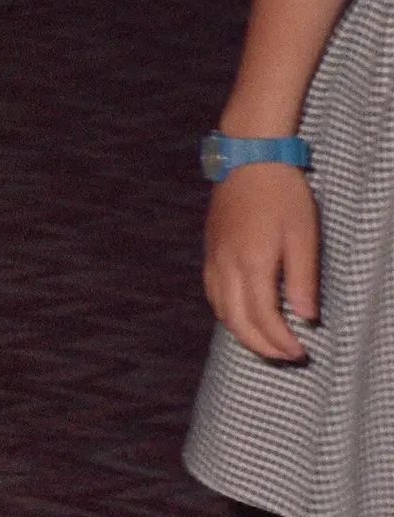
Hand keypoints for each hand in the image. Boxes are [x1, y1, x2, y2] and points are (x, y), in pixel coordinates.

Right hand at [207, 162, 321, 361]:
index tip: (301, 352)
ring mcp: (214, 258)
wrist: (248, 160)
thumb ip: (303, 279)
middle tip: (287, 356)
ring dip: (242, 333)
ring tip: (267, 342)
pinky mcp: (210, 251)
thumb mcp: (304, 236)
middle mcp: (226, 266)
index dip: (281, 341)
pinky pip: (213, 294)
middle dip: (261, 345)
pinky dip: (227, 314)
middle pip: (236, 321)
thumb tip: (306, 317)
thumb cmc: (282, 195)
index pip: (263, 317)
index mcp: (251, 263)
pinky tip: (242, 315)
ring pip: (220, 310)